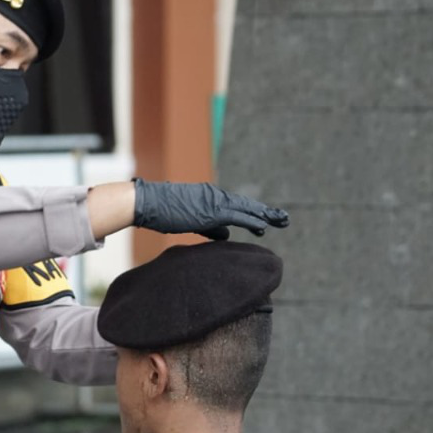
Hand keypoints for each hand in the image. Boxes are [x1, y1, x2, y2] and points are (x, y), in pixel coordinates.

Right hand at [133, 177, 288, 236]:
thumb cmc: (163, 211)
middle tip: (285, 219)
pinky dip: (252, 221)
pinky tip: (264, 226)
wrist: (148, 203)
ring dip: (266, 215)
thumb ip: (211, 227)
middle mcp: (216, 196)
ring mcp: (214, 202)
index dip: (254, 212)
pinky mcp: (211, 211)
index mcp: (210, 197)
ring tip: (282, 221)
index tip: (268, 218)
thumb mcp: (191, 220)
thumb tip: (227, 236)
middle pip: (247, 205)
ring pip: (247, 208)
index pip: (238, 205)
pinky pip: (237, 217)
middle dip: (267, 212)